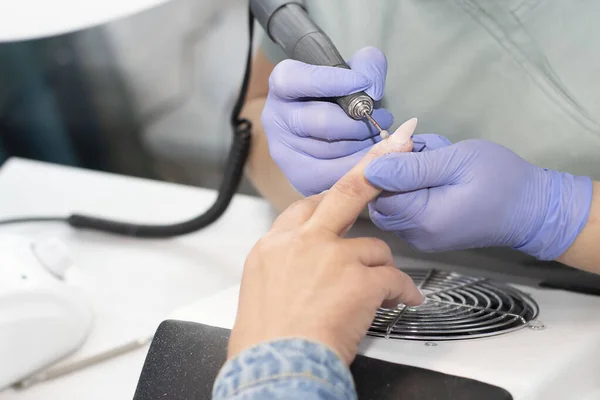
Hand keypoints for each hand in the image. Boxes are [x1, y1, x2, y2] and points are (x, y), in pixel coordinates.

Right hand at [229, 119, 424, 363]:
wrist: (273, 368)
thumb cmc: (266, 341)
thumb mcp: (261, 293)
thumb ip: (285, 266)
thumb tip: (303, 266)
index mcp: (274, 246)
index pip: (305, 207)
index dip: (329, 197)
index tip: (344, 188)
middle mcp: (301, 243)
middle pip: (343, 192)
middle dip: (373, 165)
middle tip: (397, 144)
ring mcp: (331, 257)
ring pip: (373, 247)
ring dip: (381, 268)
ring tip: (384, 291)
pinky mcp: (358, 280)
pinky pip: (393, 278)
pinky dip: (402, 291)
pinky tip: (404, 300)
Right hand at [261, 46, 392, 195]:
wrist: (325, 130)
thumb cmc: (339, 96)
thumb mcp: (351, 70)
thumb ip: (367, 64)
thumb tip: (372, 87)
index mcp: (282, 84)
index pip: (299, 80)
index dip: (334, 81)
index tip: (365, 83)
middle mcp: (275, 118)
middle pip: (323, 122)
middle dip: (361, 122)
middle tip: (384, 118)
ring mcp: (284, 151)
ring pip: (333, 150)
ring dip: (366, 145)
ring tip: (381, 137)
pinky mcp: (300, 176)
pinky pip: (336, 174)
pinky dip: (362, 166)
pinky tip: (375, 157)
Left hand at [364, 139, 592, 259]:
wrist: (533, 210)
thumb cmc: (501, 180)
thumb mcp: (456, 162)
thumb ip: (411, 166)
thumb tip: (372, 168)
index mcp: (422, 220)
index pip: (375, 193)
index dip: (384, 165)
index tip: (409, 145)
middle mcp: (415, 236)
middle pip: (379, 199)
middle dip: (395, 170)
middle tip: (424, 151)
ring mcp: (421, 238)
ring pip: (392, 201)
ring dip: (406, 177)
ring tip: (436, 160)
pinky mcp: (428, 234)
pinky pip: (407, 208)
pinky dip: (415, 188)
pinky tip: (438, 175)